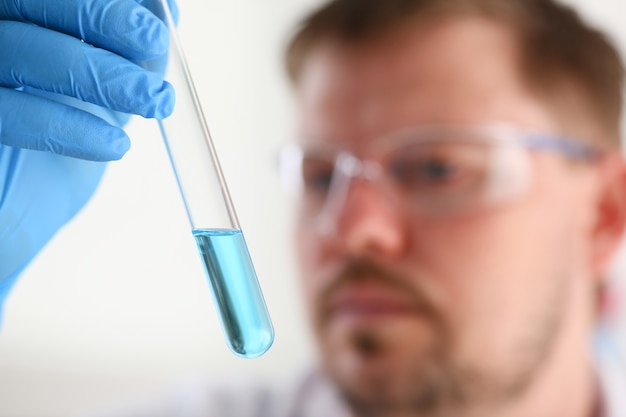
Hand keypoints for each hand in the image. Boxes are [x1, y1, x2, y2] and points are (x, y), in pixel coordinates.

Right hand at [0, 0, 176, 310]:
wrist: (18, 215)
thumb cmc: (59, 145)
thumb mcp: (101, 93)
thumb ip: (124, 52)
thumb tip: (165, 9)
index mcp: (14, 24)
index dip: (102, 5)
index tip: (154, 31)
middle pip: (28, 4)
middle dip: (102, 23)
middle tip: (154, 50)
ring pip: (19, 51)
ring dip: (99, 75)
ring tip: (154, 102)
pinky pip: (6, 113)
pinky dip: (67, 126)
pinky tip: (114, 146)